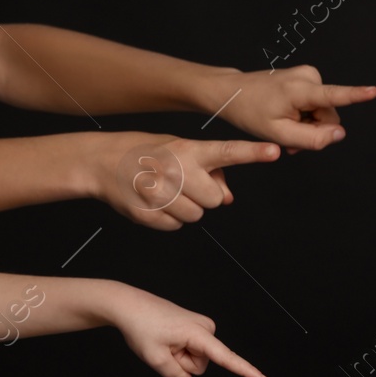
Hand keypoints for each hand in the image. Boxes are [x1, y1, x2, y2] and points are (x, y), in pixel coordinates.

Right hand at [93, 131, 279, 230]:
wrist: (101, 161)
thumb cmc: (149, 153)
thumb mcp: (181, 150)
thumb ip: (212, 171)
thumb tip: (228, 199)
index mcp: (189, 150)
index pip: (227, 152)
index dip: (253, 153)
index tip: (274, 150)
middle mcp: (176, 169)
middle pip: (215, 200)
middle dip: (203, 195)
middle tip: (181, 183)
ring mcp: (160, 192)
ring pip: (196, 216)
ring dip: (185, 208)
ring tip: (165, 190)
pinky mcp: (148, 213)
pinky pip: (175, 226)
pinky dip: (167, 218)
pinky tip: (152, 201)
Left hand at [111, 285, 266, 376]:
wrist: (129, 304)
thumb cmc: (140, 326)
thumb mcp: (155, 358)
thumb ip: (176, 376)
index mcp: (198, 334)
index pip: (226, 358)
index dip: (246, 371)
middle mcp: (206, 327)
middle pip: (202, 363)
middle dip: (183, 363)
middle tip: (163, 349)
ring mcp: (201, 326)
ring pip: (197, 357)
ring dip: (179, 356)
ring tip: (162, 341)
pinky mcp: (196, 326)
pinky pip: (192, 348)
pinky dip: (178, 348)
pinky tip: (165, 338)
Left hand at [213, 64, 375, 153]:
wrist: (232, 92)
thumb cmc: (250, 111)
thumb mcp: (278, 134)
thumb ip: (312, 138)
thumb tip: (340, 134)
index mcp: (299, 90)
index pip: (333, 96)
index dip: (356, 96)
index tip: (374, 91)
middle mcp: (308, 77)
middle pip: (328, 115)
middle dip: (315, 130)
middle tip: (290, 139)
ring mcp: (307, 75)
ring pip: (323, 112)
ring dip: (308, 125)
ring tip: (286, 129)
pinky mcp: (307, 77)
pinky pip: (316, 105)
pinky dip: (304, 116)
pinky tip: (288, 119)